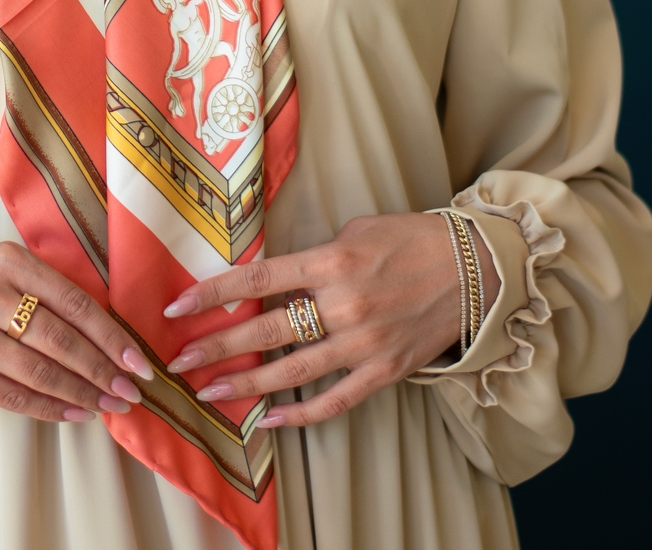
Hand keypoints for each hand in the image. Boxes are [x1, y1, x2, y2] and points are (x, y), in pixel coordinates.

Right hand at [0, 241, 153, 422]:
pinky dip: (49, 408)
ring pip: (39, 372)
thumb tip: (111, 334)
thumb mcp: (8, 270)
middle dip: (102, 370)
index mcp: (10, 261)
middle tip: (130, 392)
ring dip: (81, 393)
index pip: (74, 302)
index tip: (137, 361)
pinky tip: (74, 413)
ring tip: (108, 406)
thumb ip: (51, 291)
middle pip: (60, 340)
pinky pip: (12, 396)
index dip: (111, 335)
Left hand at [162, 213, 499, 427]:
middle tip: (179, 362)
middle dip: (216, 348)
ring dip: (245, 384)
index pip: (257, 279)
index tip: (178, 308)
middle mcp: (343, 303)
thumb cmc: (410, 239)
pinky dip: (300, 415)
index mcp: (331, 260)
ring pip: (291, 371)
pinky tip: (269, 420)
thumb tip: (276, 278)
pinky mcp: (384, 371)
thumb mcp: (355, 230)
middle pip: (265, 330)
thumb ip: (314, 256)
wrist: (474, 267)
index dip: (213, 295)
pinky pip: (334, 400)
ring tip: (210, 394)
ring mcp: (364, 343)